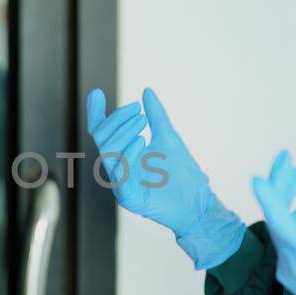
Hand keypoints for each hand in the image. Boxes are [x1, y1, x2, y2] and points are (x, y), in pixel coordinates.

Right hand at [84, 87, 244, 268]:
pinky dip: (128, 155)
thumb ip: (156, 116)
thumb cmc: (183, 174)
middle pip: (102, 140)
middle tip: (138, 110)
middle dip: (116, 120)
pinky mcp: (131, 199)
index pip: (101, 133)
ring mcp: (122, 185)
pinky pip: (121, 176)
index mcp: (123, 155)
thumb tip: (147, 91)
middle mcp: (118, 169)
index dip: (96, 113)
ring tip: (142, 122)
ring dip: (123, 133)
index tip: (96, 93)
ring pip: (108, 155)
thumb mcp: (168, 137)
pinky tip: (141, 142)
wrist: (199, 203)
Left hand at [249, 152, 295, 294]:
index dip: (270, 201)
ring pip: (280, 228)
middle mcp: (292, 265)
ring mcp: (289, 271)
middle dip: (282, 186)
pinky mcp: (291, 273)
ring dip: (291, 200)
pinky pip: (286, 240)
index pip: (282, 226)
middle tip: (287, 156)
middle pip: (277, 220)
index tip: (258, 179)